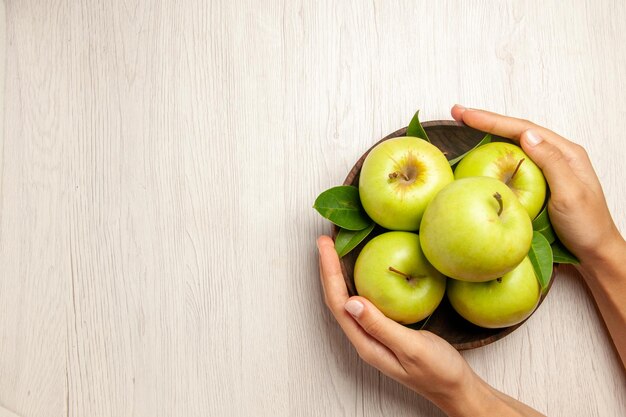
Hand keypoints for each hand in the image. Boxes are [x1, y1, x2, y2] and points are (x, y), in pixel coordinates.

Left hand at [317, 235, 486, 414]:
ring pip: (347, 298)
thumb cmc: (438, 371)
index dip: (329, 271)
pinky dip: (356, 280)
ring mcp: (373, 333)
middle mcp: (364, 337)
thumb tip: (351, 301)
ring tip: (334, 248)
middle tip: (325, 238)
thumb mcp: (412, 348)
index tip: (325, 244)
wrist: (456, 389)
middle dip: (328, 268)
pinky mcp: (384, 328)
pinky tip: (361, 268)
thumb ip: (381, 327)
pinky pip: (364, 299)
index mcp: (365, 343)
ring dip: (338, 273)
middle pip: (337, 298)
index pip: (338, 302)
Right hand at [451, 105, 624, 265]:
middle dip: (486, 120)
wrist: (595, 251)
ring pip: (514, 143)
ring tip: (466, 124)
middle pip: (516, 131)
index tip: (467, 116)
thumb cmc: (587, 226)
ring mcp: (547, 168)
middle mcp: (556, 155)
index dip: (492, 120)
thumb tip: (527, 134)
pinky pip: (514, 161)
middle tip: (458, 113)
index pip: (523, 129)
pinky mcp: (538, 182)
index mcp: (566, 153)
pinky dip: (495, 152)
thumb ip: (551, 163)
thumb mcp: (570, 194)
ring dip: (489, 133)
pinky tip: (482, 152)